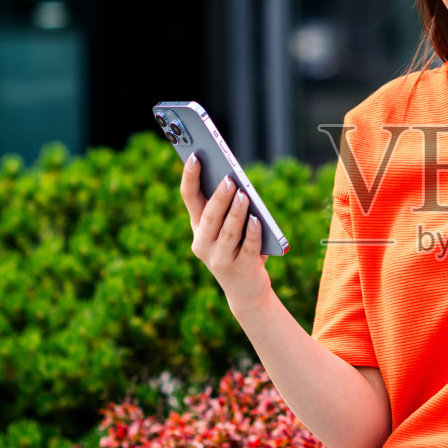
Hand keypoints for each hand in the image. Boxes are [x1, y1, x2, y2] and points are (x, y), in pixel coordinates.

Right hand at [181, 157, 272, 310]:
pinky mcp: (240, 269)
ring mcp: (219, 259)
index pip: (189, 198)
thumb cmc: (238, 250)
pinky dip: (252, 232)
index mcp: (198, 228)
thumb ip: (230, 210)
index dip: (190, 177)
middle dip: (219, 196)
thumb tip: (240, 185)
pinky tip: (257, 220)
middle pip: (210, 215)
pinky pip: (247, 247)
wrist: (245, 291)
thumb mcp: (229, 230)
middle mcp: (203, 243)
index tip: (195, 156)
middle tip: (228, 179)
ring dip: (237, 212)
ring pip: (228, 231)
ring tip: (244, 194)